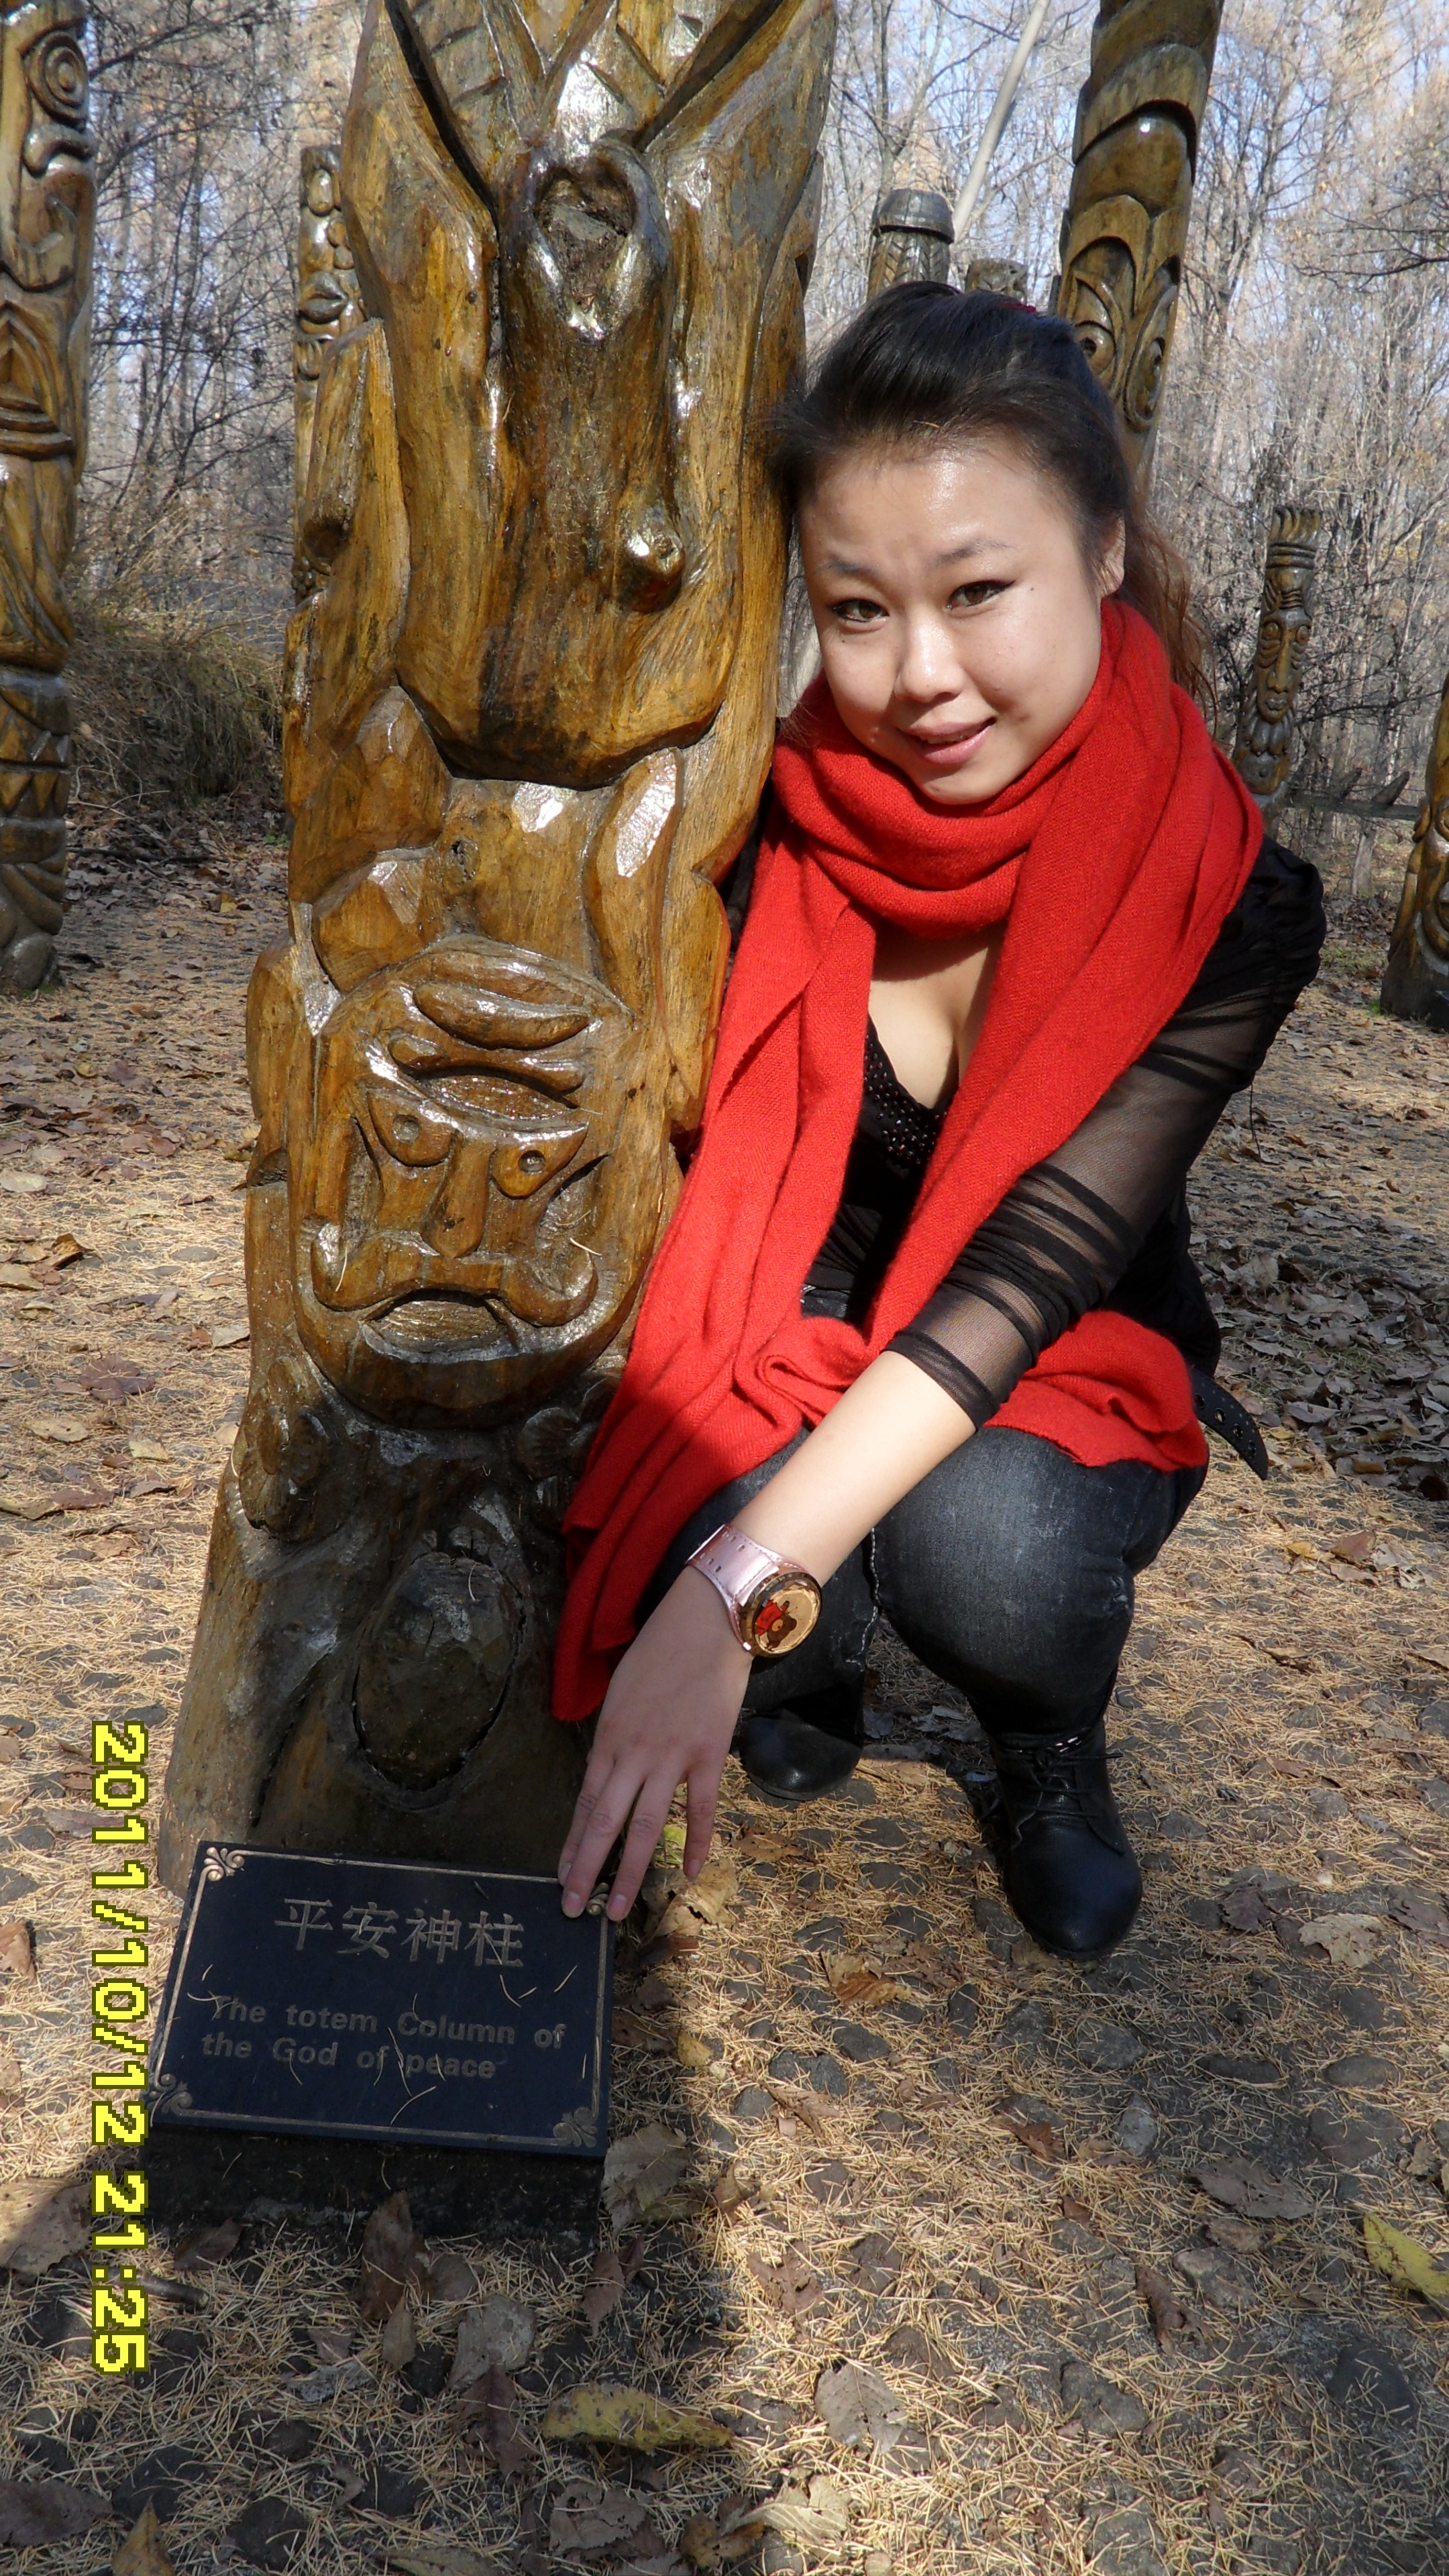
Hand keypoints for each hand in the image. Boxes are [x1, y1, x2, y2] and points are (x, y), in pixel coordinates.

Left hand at [558, 1567, 750, 1922]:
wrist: (708, 1621)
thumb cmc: (660, 1649)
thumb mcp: (621, 1691)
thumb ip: (614, 1737)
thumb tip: (608, 1775)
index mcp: (609, 1736)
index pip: (585, 1802)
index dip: (571, 1843)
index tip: (560, 1877)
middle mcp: (635, 1752)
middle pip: (606, 1822)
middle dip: (587, 1869)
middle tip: (573, 1908)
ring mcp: (673, 1756)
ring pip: (646, 1825)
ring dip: (629, 1871)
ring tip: (617, 1909)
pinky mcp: (708, 1754)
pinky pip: (700, 1808)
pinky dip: (696, 1843)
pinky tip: (688, 1873)